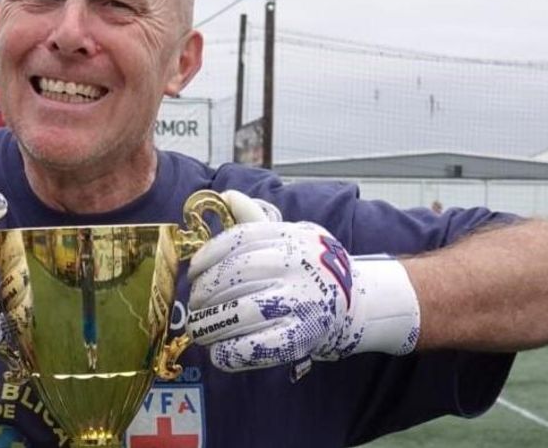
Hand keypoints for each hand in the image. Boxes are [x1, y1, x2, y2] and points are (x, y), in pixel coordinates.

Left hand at [187, 191, 419, 372]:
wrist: (354, 301)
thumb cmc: (308, 268)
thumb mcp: (288, 237)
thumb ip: (255, 220)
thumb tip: (227, 196)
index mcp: (290, 239)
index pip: (239, 240)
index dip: (208, 256)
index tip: (192, 272)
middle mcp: (297, 268)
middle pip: (235, 276)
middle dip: (205, 291)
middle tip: (195, 302)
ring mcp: (302, 304)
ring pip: (242, 312)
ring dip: (210, 323)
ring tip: (200, 328)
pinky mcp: (303, 338)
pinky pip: (258, 347)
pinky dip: (231, 352)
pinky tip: (219, 352)